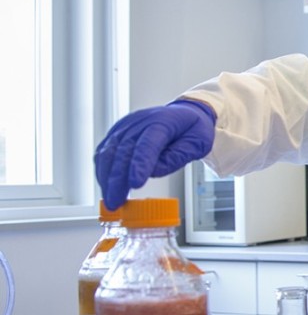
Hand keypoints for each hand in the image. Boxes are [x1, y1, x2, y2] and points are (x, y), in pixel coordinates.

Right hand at [94, 99, 215, 209]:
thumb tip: (154, 172)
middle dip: (117, 180)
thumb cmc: (192, 129)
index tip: (135, 184)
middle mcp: (140, 122)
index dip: (139, 165)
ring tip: (110, 200)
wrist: (184, 112)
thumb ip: (177, 157)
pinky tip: (106, 186)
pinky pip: (104, 152)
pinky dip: (103, 170)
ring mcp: (126, 126)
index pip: (147, 144)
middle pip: (123, 151)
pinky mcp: (117, 132)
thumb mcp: (197, 142)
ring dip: (106, 178)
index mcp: (163, 122)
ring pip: (109, 152)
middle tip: (116, 202)